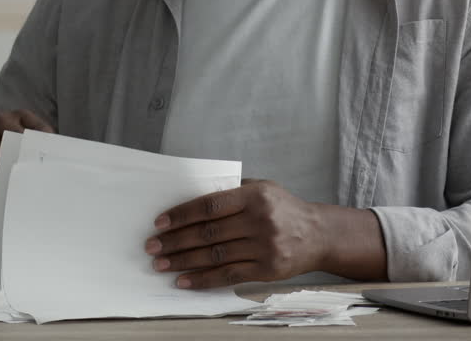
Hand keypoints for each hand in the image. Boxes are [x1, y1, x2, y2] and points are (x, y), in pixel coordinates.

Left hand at [144, 179, 327, 288]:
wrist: (318, 235)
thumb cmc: (284, 208)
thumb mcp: (263, 188)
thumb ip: (232, 191)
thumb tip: (191, 197)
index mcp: (255, 196)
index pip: (210, 206)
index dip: (182, 215)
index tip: (160, 223)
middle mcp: (260, 221)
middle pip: (208, 233)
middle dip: (175, 241)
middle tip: (152, 245)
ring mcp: (264, 247)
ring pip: (214, 256)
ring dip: (183, 261)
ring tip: (161, 263)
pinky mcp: (266, 269)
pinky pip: (228, 276)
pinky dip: (203, 280)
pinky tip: (184, 281)